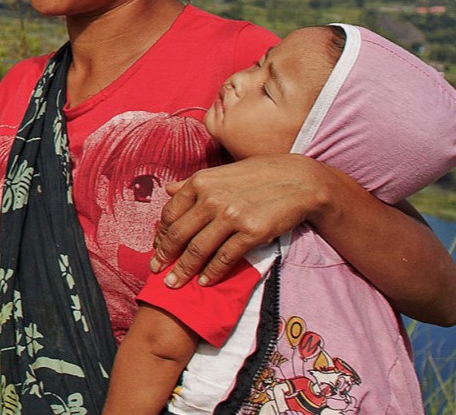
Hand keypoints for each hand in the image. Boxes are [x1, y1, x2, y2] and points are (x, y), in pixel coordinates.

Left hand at [151, 154, 329, 286]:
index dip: (161, 235)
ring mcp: (231, 215)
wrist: (298, 181)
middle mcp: (211, 198)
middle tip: (157, 272)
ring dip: (184, 270)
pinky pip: (224, 258)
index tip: (157, 250)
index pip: (170, 213)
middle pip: (179, 234)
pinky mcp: (250, 232)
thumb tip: (168, 189)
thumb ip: (193, 182)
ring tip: (175, 283)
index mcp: (200, 182)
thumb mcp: (222, 172)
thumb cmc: (258, 175)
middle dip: (165, 257)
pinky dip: (212, 273)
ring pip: (198, 249)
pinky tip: (205, 282)